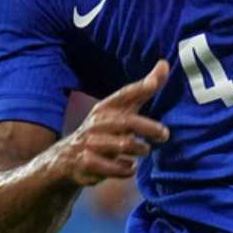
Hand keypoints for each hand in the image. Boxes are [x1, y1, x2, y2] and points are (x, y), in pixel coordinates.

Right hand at [58, 60, 169, 185]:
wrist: (67, 159)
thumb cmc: (103, 131)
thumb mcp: (120, 110)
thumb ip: (142, 91)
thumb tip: (165, 64)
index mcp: (106, 108)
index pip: (125, 94)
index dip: (140, 87)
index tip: (154, 82)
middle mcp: (98, 123)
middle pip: (128, 122)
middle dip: (150, 128)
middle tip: (164, 134)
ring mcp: (91, 143)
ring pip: (124, 145)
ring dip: (140, 149)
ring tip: (144, 150)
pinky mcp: (87, 164)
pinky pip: (115, 167)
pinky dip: (127, 168)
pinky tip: (130, 166)